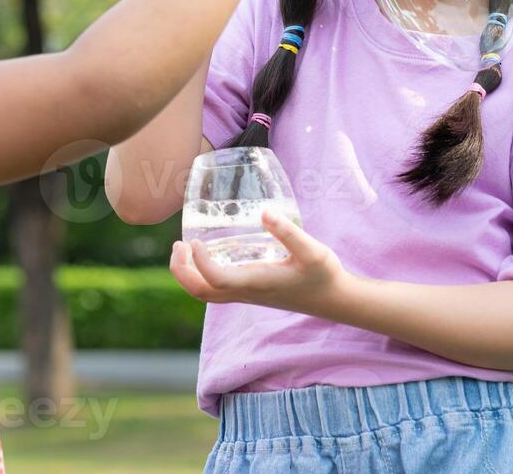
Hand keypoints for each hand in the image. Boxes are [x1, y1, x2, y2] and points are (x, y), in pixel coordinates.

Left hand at [169, 210, 345, 316]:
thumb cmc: (324, 274)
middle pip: (200, 292)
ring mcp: (246, 295)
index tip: (195, 240)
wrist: (334, 300)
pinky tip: (208, 253)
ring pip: (205, 294)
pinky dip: (201, 274)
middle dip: (181, 271)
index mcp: (256, 283)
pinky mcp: (250, 292)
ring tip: (184, 248)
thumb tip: (263, 212)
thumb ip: (289, 232)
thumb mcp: (313, 250)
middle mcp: (246, 293)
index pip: (215, 280)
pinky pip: (215, 290)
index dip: (199, 263)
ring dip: (187, 274)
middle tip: (178, 245)